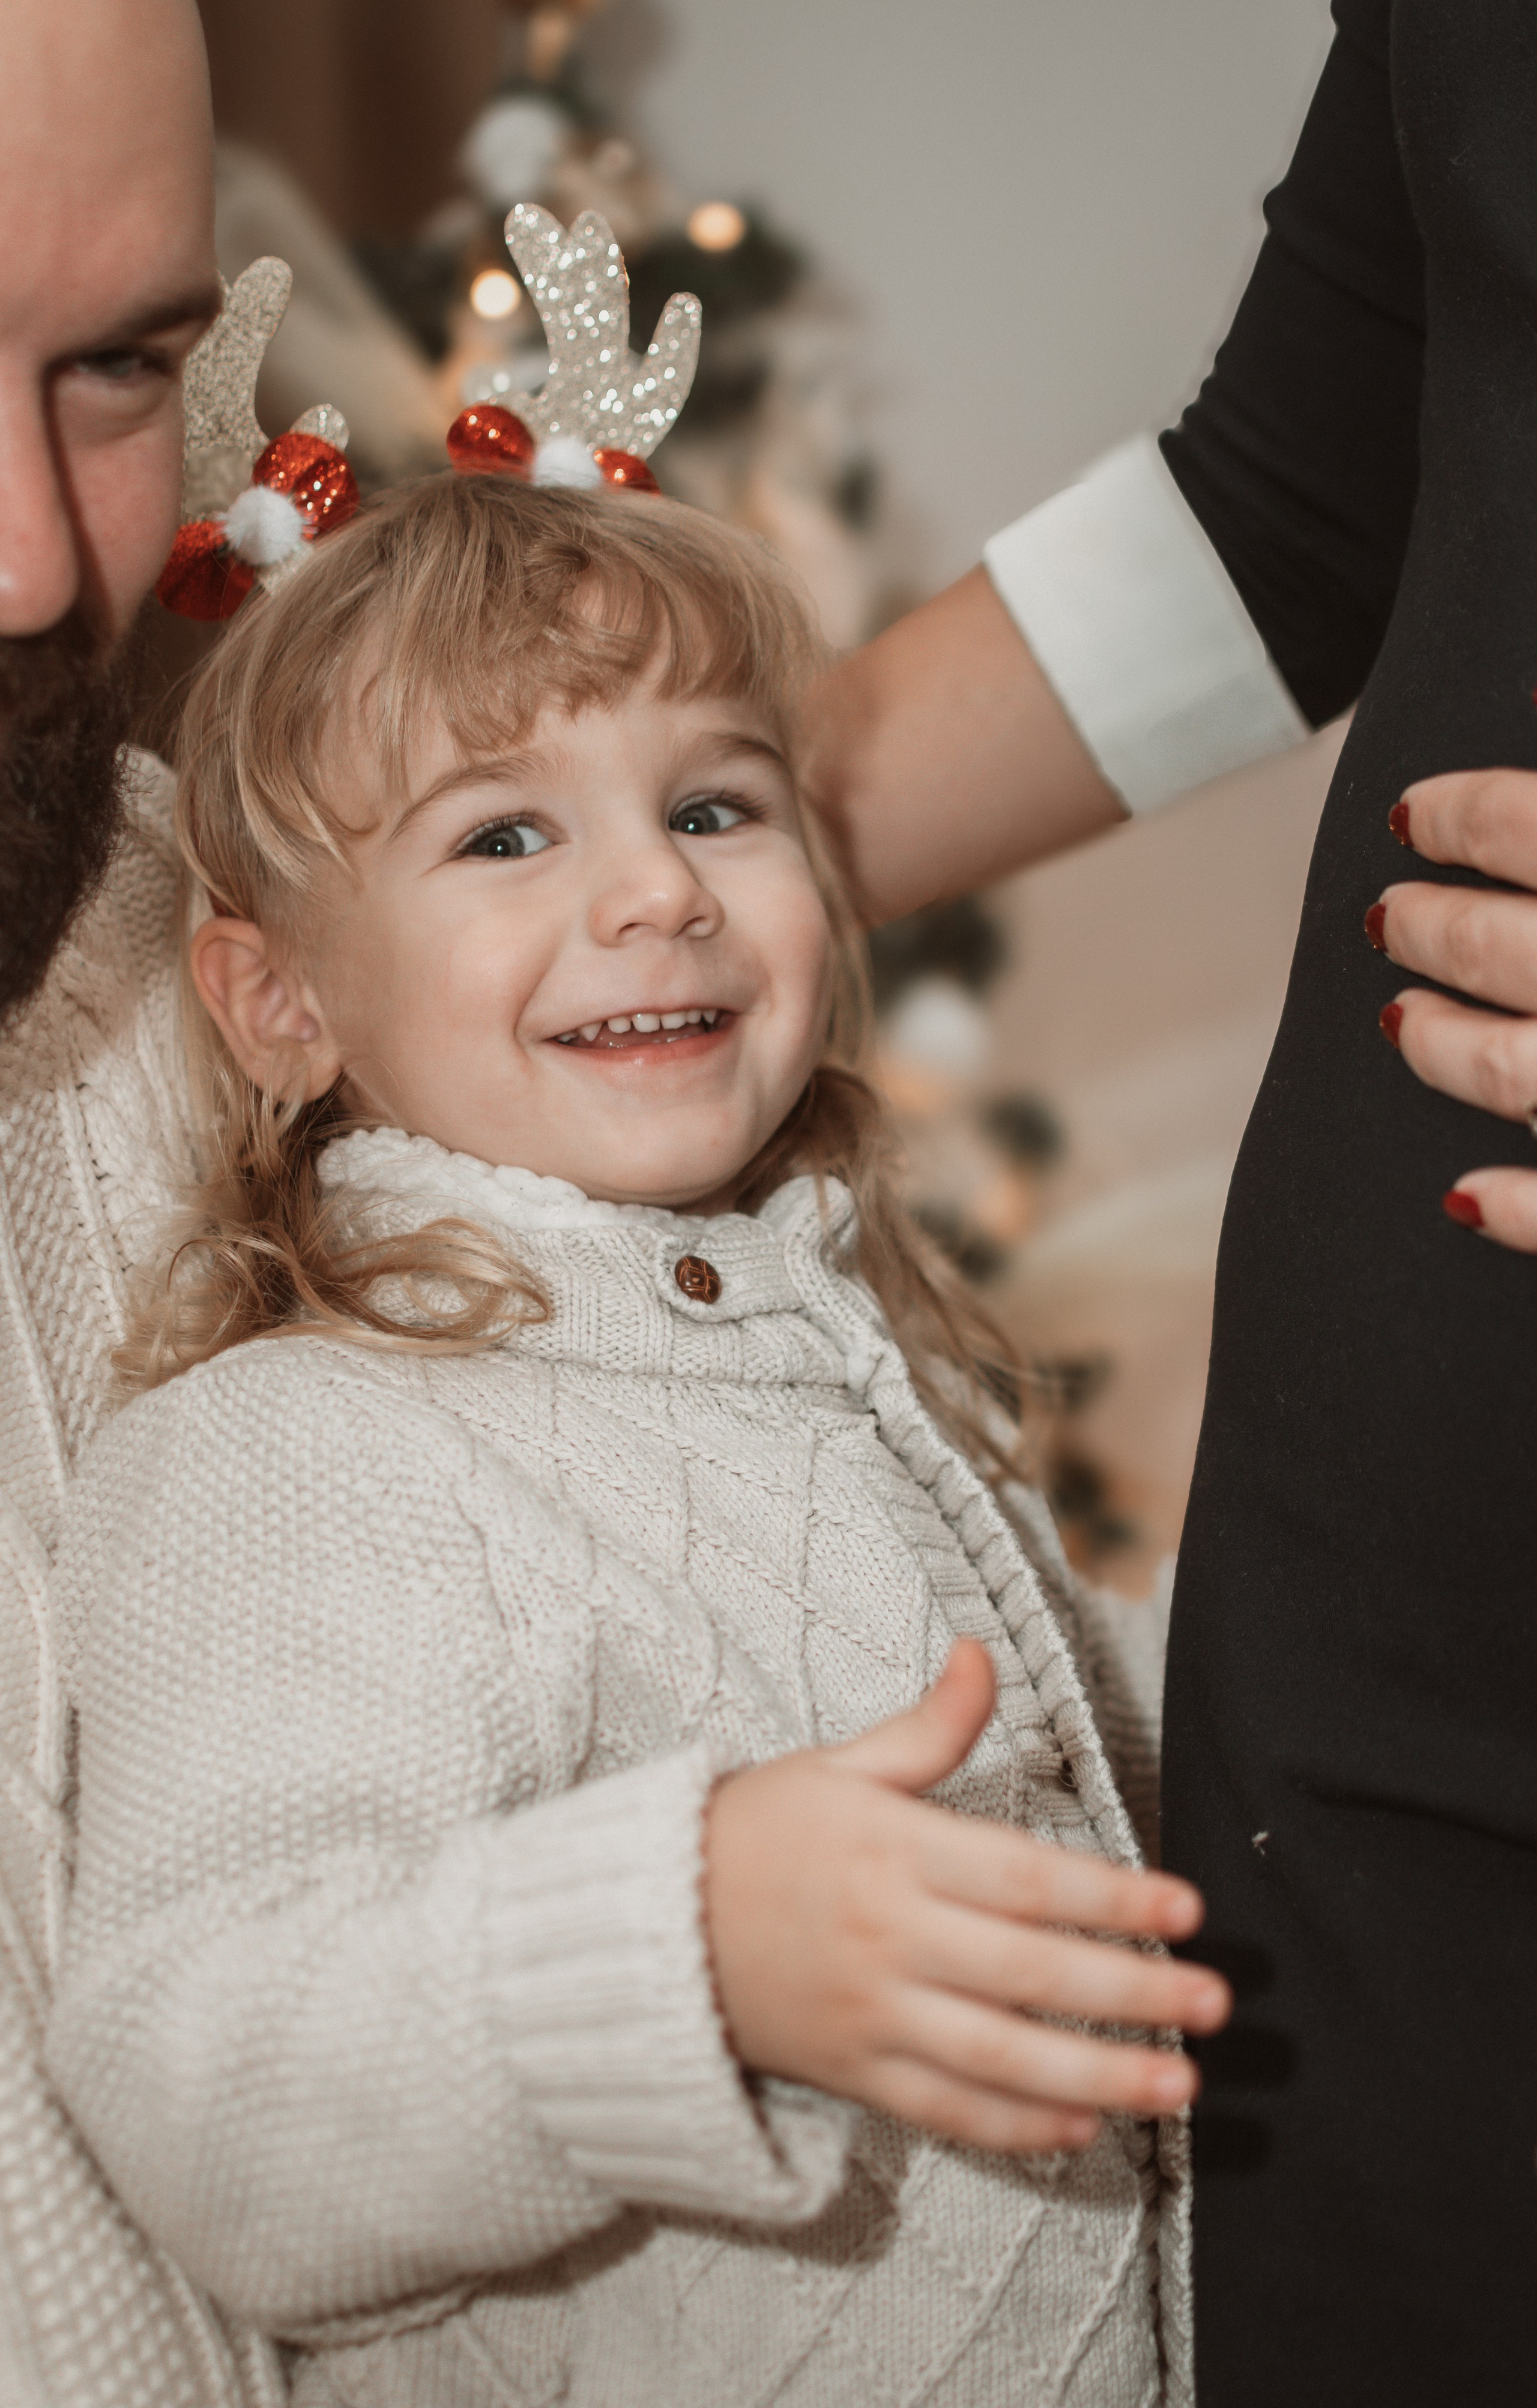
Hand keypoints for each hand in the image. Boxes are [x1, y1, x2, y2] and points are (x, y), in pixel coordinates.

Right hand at [702, 1639, 1230, 2156]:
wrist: (645, 1921)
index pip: (1024, 1877)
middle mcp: (887, 1936)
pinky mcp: (850, 2072)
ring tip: (1180, 2087)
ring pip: (1000, 2055)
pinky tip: (1081, 2128)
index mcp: (892, 1850)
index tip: (1186, 1909)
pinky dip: (1015, 2127)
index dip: (1110, 1895)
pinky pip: (944, 2109)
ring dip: (1098, 2075)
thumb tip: (982, 1652)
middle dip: (1131, 1992)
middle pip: (1029, 1972)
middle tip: (1216, 2005)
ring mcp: (868, 2014)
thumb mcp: (838, 1764)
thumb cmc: (755, 1831)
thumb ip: (927, 1726)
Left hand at [1371, 770, 1536, 1247]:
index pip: (1527, 823)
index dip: (1460, 811)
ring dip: (1442, 1046)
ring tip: (1402, 1021)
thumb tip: (1515, 733)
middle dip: (1428, 926)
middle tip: (1385, 917)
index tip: (1409, 810)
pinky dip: (1509, 1206)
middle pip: (1497, 947)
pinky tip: (1463, 1199)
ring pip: (1510, 1071)